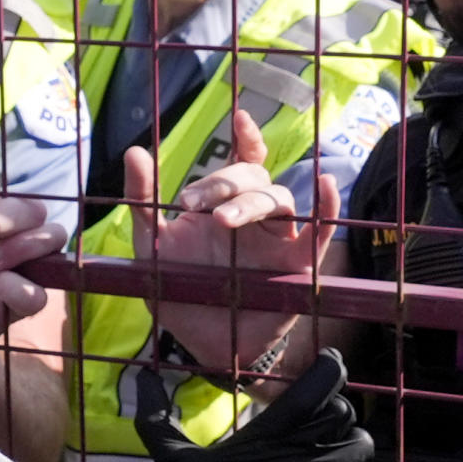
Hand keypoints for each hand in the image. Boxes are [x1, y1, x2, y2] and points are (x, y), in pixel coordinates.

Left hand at [127, 109, 339, 377]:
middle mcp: (254, 216)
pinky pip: (320, 230)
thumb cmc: (181, 293)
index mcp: (222, 206)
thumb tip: (135, 151)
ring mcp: (278, 239)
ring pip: (280, 200)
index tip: (239, 116)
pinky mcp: (298, 265)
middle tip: (193, 205)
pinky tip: (326, 185)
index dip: (246, 137)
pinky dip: (327, 207)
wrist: (201, 344)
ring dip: (253, 202)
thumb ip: (142, 201)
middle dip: (224, 183)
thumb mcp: (151, 246)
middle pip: (254, 178)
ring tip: (224, 220)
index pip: (240, 163)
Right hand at [136, 352, 372, 461]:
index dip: (330, 367)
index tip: (327, 365)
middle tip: (315, 420)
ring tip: (328, 452)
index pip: (323, 381)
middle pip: (344, 411)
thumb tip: (142, 376)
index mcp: (273, 431)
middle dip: (334, 411)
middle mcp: (307, 451)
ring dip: (347, 445)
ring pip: (361, 446)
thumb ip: (159, 418)